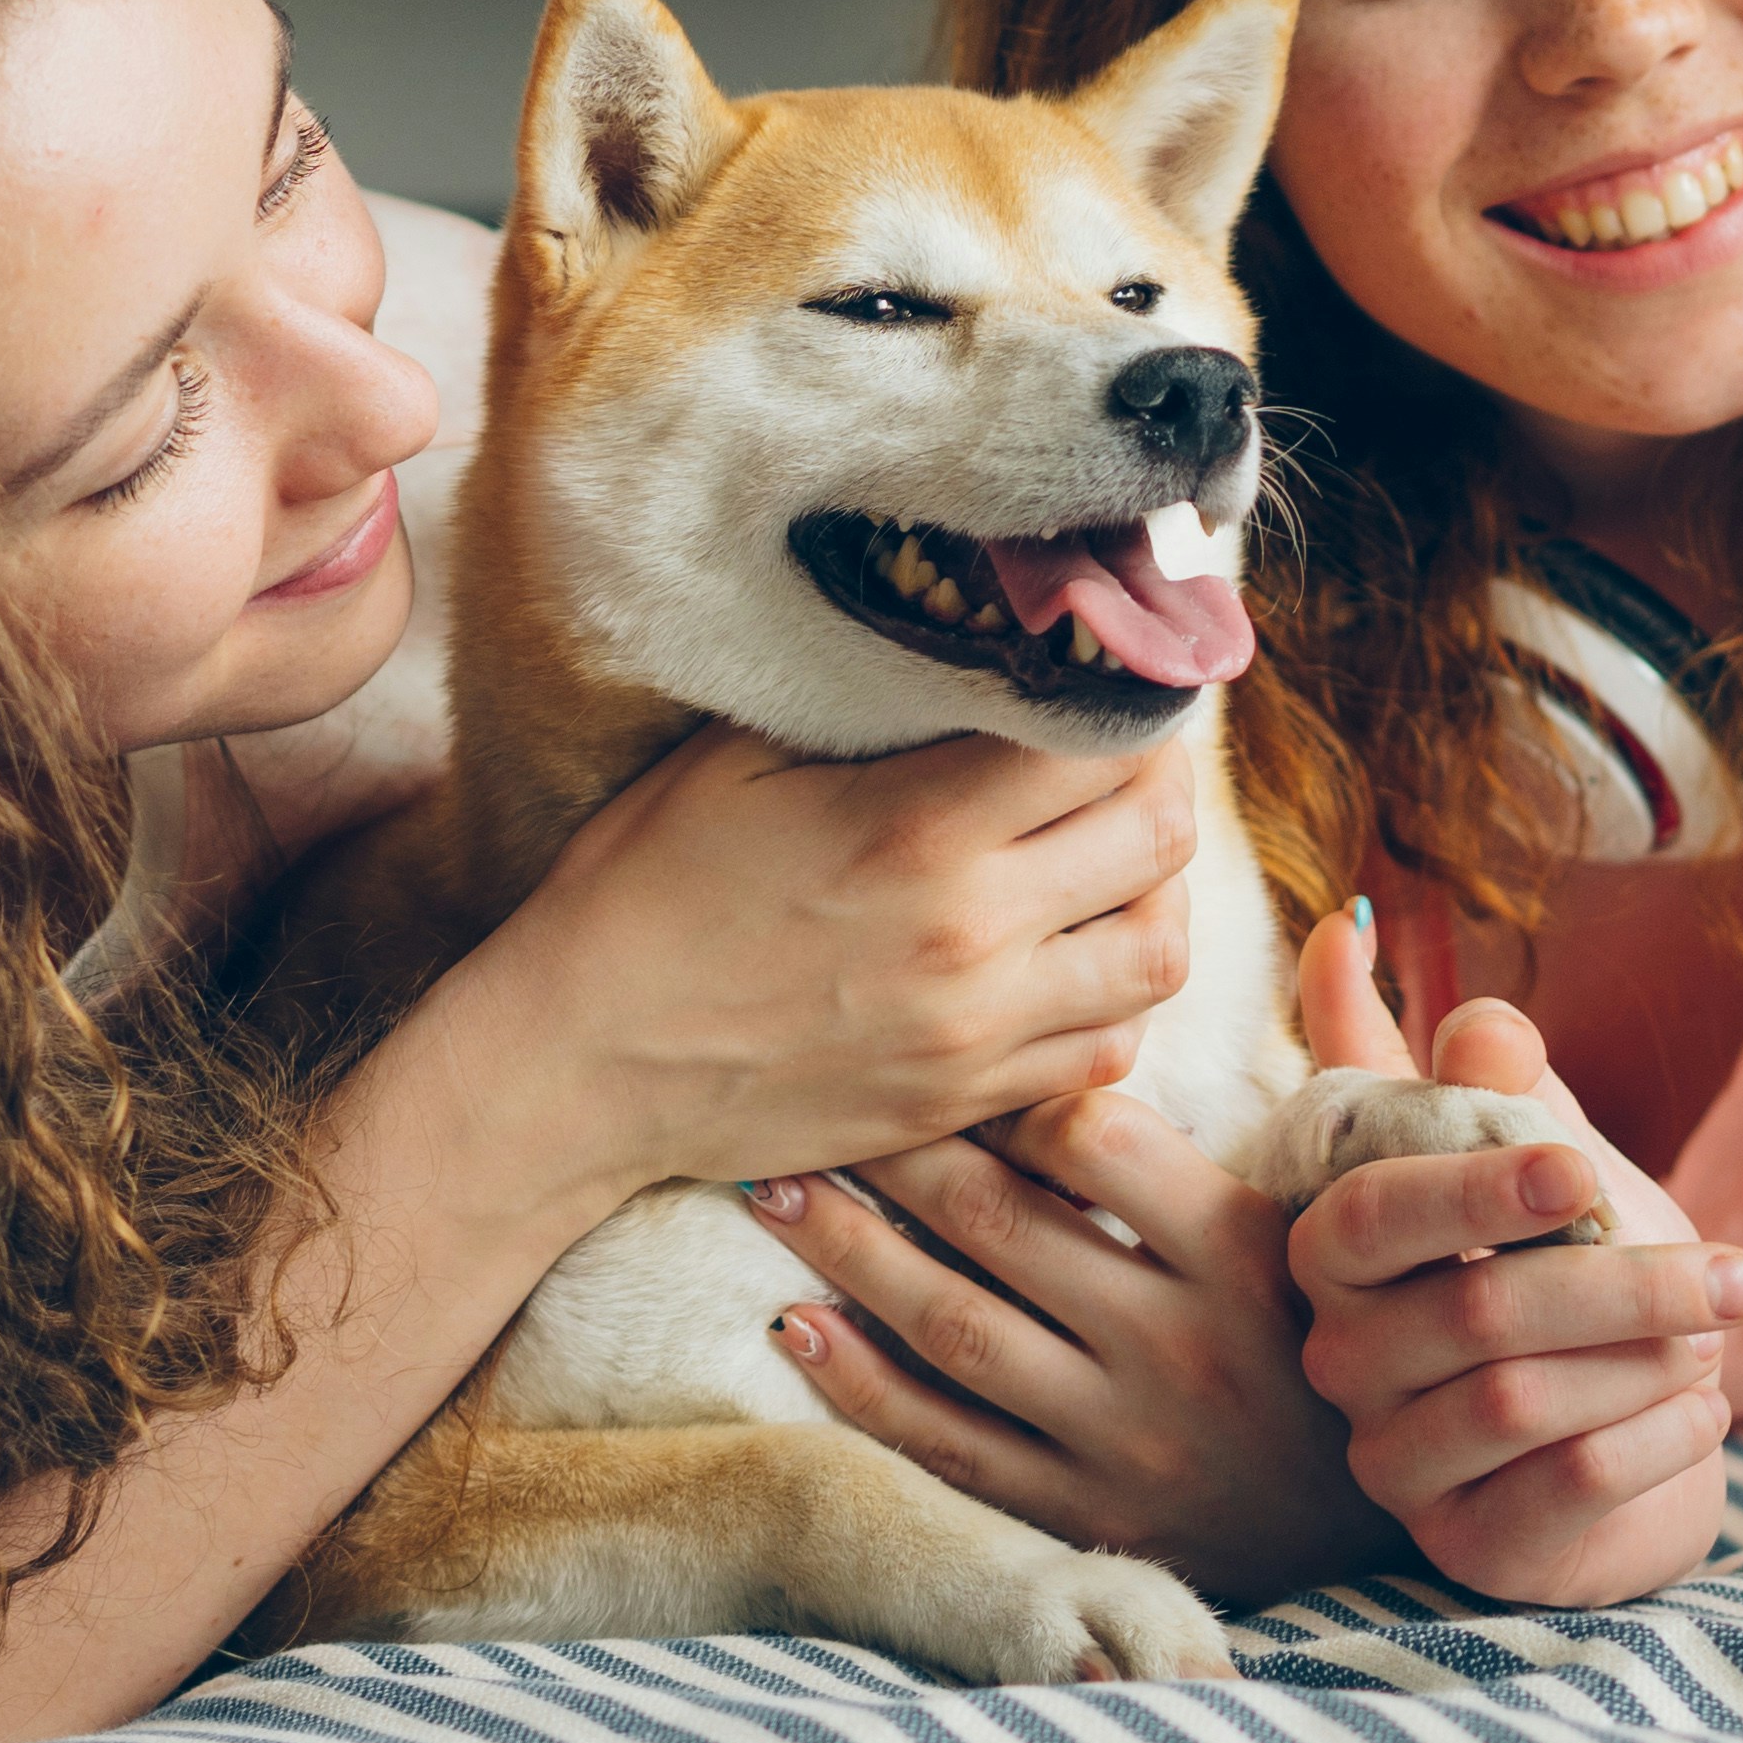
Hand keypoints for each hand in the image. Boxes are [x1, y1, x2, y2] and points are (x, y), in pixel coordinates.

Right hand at [424, 727, 1201, 1218]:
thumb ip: (874, 703)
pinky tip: (1072, 956)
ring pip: (1159, 953)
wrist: (582, 1065)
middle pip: (1160, 838)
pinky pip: (1108, 1052)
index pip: (1103, 740)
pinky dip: (1116, 998)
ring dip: (1155, 891)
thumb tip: (976, 640)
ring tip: (1110, 857)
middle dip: (1157, 780)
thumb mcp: (741, 756)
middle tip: (1121, 755)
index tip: (1110, 673)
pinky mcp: (966, 1103)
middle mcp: (972, 935)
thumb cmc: (643, 890)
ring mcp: (979, 1032)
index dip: (1126, 693)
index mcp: (917, 828)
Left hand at [743, 1091, 1378, 1607]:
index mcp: (1245, 1250)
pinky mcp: (1084, 1520)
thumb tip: (1344, 919)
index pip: (1095, 1139)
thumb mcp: (1389, 1191)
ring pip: (950, 1328)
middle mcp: (1178, 1346)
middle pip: (996, 1223)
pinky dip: (860, 1386)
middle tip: (806, 1089)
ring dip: (845, 1251)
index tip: (942, 1043)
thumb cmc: (1383, 1325)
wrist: (1423, 1514)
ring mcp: (1123, 1442)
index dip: (1004, 1083)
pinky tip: (795, 1325)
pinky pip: (946, 1446)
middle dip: (885, 1148)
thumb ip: (1358, 1051)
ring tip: (767, 1185)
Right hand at [1285, 911, 1742, 1610]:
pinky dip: (1655, 1440)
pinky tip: (1707, 1410)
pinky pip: (1562, 1489)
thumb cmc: (1572, 1277)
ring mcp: (1395, 1462)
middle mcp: (1342, 1358)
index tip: (1586, 1170)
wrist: (1630, 1436)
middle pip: (1473, 1312)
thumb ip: (1467, 1068)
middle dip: (1627, 1284)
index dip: (1475, 1187)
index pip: (1372, 1211)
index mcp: (1338, 1248)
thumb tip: (1355, 927)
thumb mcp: (1539, 1159)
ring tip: (1719, 1337)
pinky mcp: (1466, 1548)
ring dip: (1646, 1361)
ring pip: (1518, 1403)